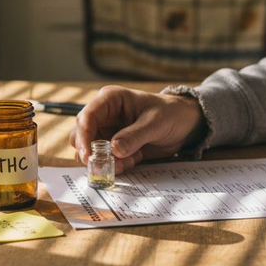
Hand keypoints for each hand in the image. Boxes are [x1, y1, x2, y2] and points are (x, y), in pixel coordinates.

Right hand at [69, 86, 206, 173]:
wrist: (184, 124)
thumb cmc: (170, 114)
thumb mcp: (155, 123)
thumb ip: (134, 136)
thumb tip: (114, 149)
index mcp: (110, 100)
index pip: (86, 117)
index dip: (83, 137)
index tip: (88, 156)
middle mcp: (104, 115)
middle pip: (81, 136)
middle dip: (93, 153)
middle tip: (107, 165)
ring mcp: (108, 132)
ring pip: (91, 151)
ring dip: (106, 161)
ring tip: (129, 162)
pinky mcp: (115, 147)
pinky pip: (105, 160)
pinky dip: (117, 165)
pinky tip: (135, 160)